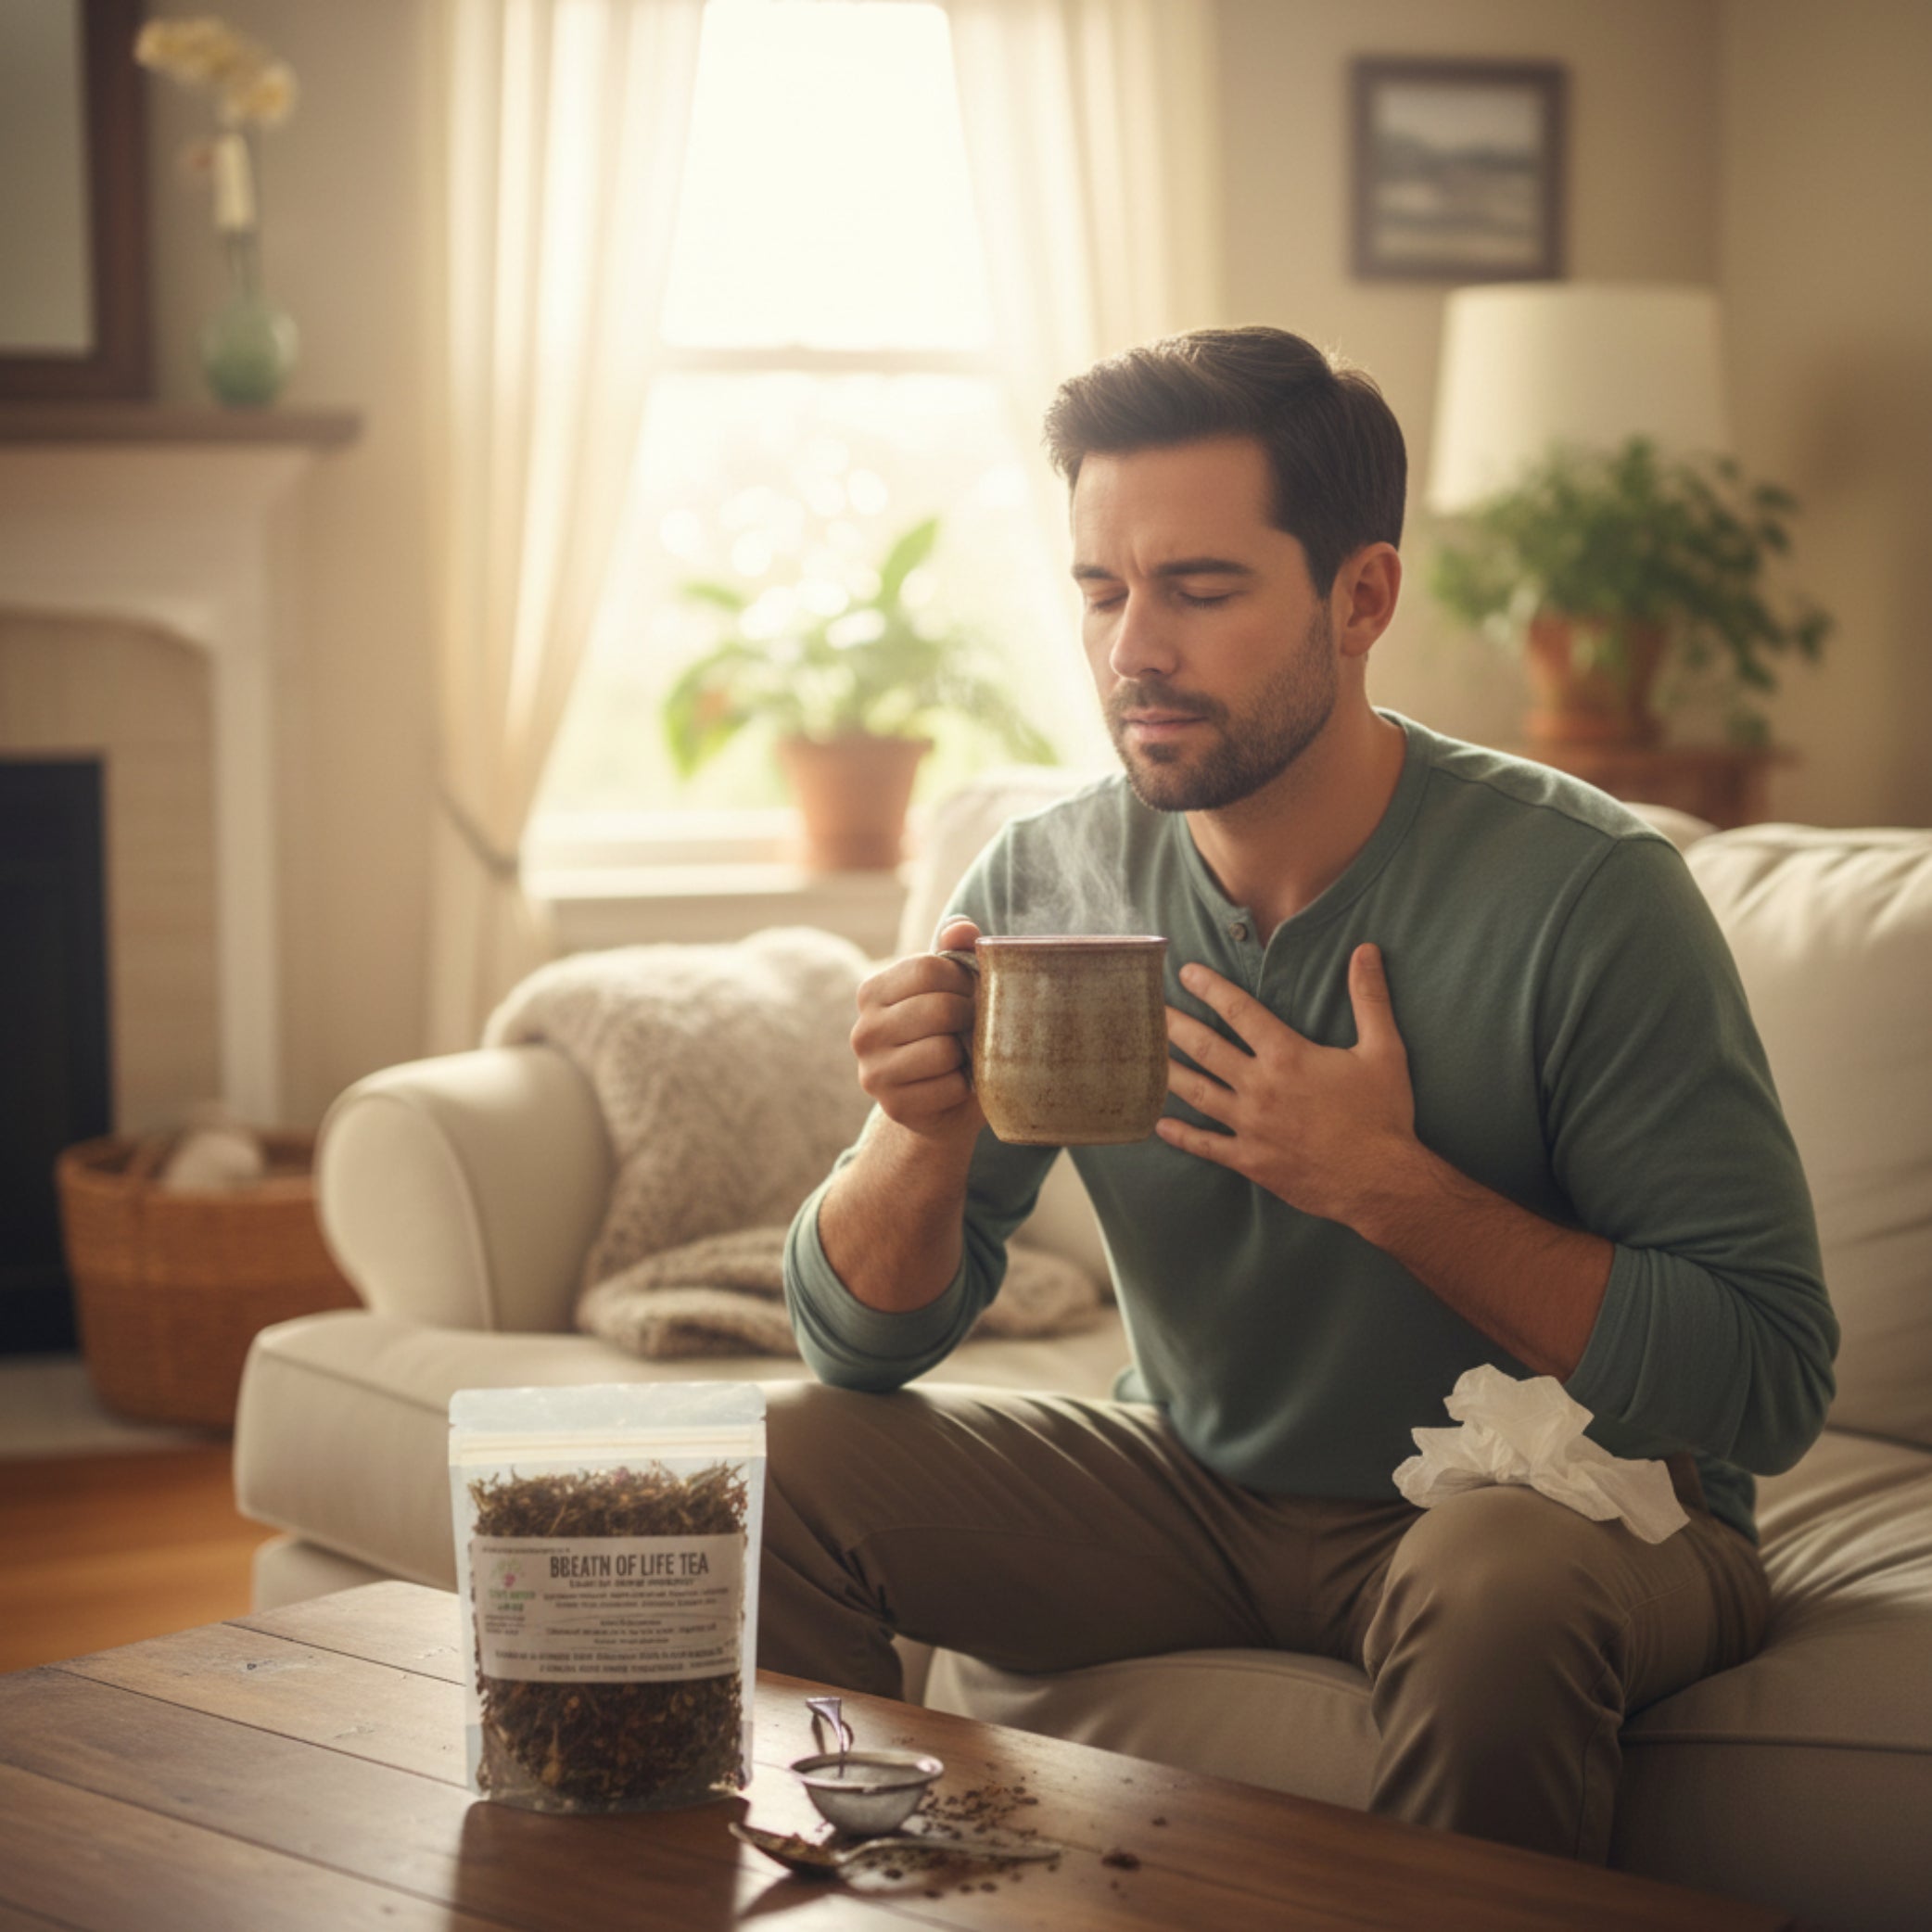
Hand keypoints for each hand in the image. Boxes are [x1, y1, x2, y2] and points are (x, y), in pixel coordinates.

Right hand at [849, 915, 985, 1142]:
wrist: (948, 1100)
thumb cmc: (953, 1031)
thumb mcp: (955, 987)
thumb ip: (957, 951)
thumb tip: (961, 928)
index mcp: (872, 992)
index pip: (929, 968)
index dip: (964, 979)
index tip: (970, 993)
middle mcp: (863, 1030)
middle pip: (939, 1009)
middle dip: (971, 1017)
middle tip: (974, 1027)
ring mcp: (872, 1072)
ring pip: (944, 1050)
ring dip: (967, 1054)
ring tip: (964, 1055)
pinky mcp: (893, 1106)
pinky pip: (949, 1087)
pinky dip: (965, 1086)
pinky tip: (956, 1084)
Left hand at [1157, 943, 1418, 1226]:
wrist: (1382, 1182)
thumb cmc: (1384, 1115)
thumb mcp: (1384, 1050)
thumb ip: (1370, 997)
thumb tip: (1366, 949)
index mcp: (1288, 1057)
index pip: (1239, 1012)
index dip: (1211, 988)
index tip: (1186, 973)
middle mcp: (1260, 1088)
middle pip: (1205, 1048)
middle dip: (1173, 1025)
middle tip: (1146, 1008)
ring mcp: (1250, 1126)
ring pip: (1197, 1093)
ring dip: (1167, 1072)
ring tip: (1140, 1055)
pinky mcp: (1250, 1161)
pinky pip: (1206, 1146)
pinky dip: (1181, 1135)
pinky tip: (1159, 1124)